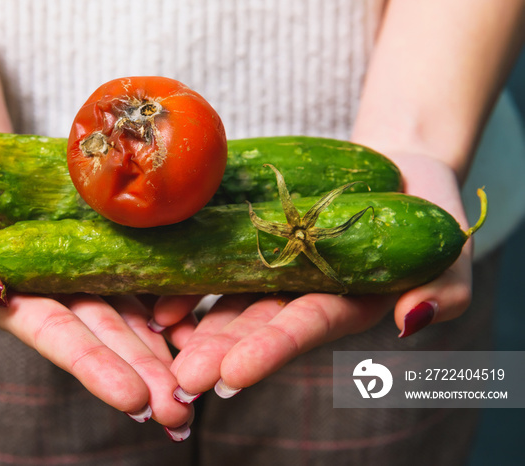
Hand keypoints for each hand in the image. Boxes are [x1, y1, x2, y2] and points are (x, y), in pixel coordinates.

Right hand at [0, 200, 192, 436]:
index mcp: (17, 301)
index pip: (59, 337)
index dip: (95, 366)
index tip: (133, 398)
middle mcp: (60, 296)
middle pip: (107, 337)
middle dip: (143, 375)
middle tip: (181, 413)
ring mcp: (89, 274)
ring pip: (133, 315)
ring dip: (165, 352)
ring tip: (200, 382)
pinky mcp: (110, 248)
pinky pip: (146, 276)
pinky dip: (173, 305)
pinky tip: (201, 329)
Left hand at [150, 153, 473, 400]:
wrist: (396, 174)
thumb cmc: (428, 215)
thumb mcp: (448, 255)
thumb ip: (440, 293)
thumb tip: (411, 320)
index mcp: (346, 305)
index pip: (305, 330)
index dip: (270, 351)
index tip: (232, 376)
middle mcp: (304, 296)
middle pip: (257, 326)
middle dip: (221, 351)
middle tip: (183, 375)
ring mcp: (276, 273)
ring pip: (230, 300)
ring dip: (196, 322)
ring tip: (160, 332)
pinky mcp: (257, 244)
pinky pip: (220, 263)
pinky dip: (192, 281)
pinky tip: (162, 297)